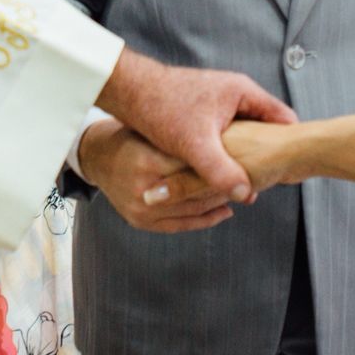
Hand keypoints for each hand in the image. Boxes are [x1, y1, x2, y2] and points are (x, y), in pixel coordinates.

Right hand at [78, 119, 235, 232]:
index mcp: (146, 159)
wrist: (99, 157)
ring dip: (220, 201)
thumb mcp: (158, 129)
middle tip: (256, 179)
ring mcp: (139, 210)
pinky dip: (206, 219)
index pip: (195, 166)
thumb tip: (237, 143)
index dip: (224, 165)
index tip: (249, 160)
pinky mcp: (140, 223)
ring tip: (243, 192)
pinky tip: (225, 210)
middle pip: (196, 191)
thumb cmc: (134, 135)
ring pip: (192, 210)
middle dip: (226, 186)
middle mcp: (142, 189)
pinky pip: (181, 225)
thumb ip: (188, 138)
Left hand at [96, 51, 295, 203]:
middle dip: (266, 156)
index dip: (289, 146)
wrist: (126, 90)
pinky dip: (227, 153)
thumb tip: (245, 196)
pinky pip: (226, 136)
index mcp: (243, 92)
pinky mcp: (204, 111)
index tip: (293, 172)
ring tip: (246, 186)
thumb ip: (221, 170)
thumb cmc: (161, 108)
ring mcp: (220, 101)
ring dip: (244, 157)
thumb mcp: (195, 144)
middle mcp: (235, 93)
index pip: (283, 119)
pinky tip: (221, 175)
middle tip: (270, 185)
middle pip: (265, 128)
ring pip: (244, 134)